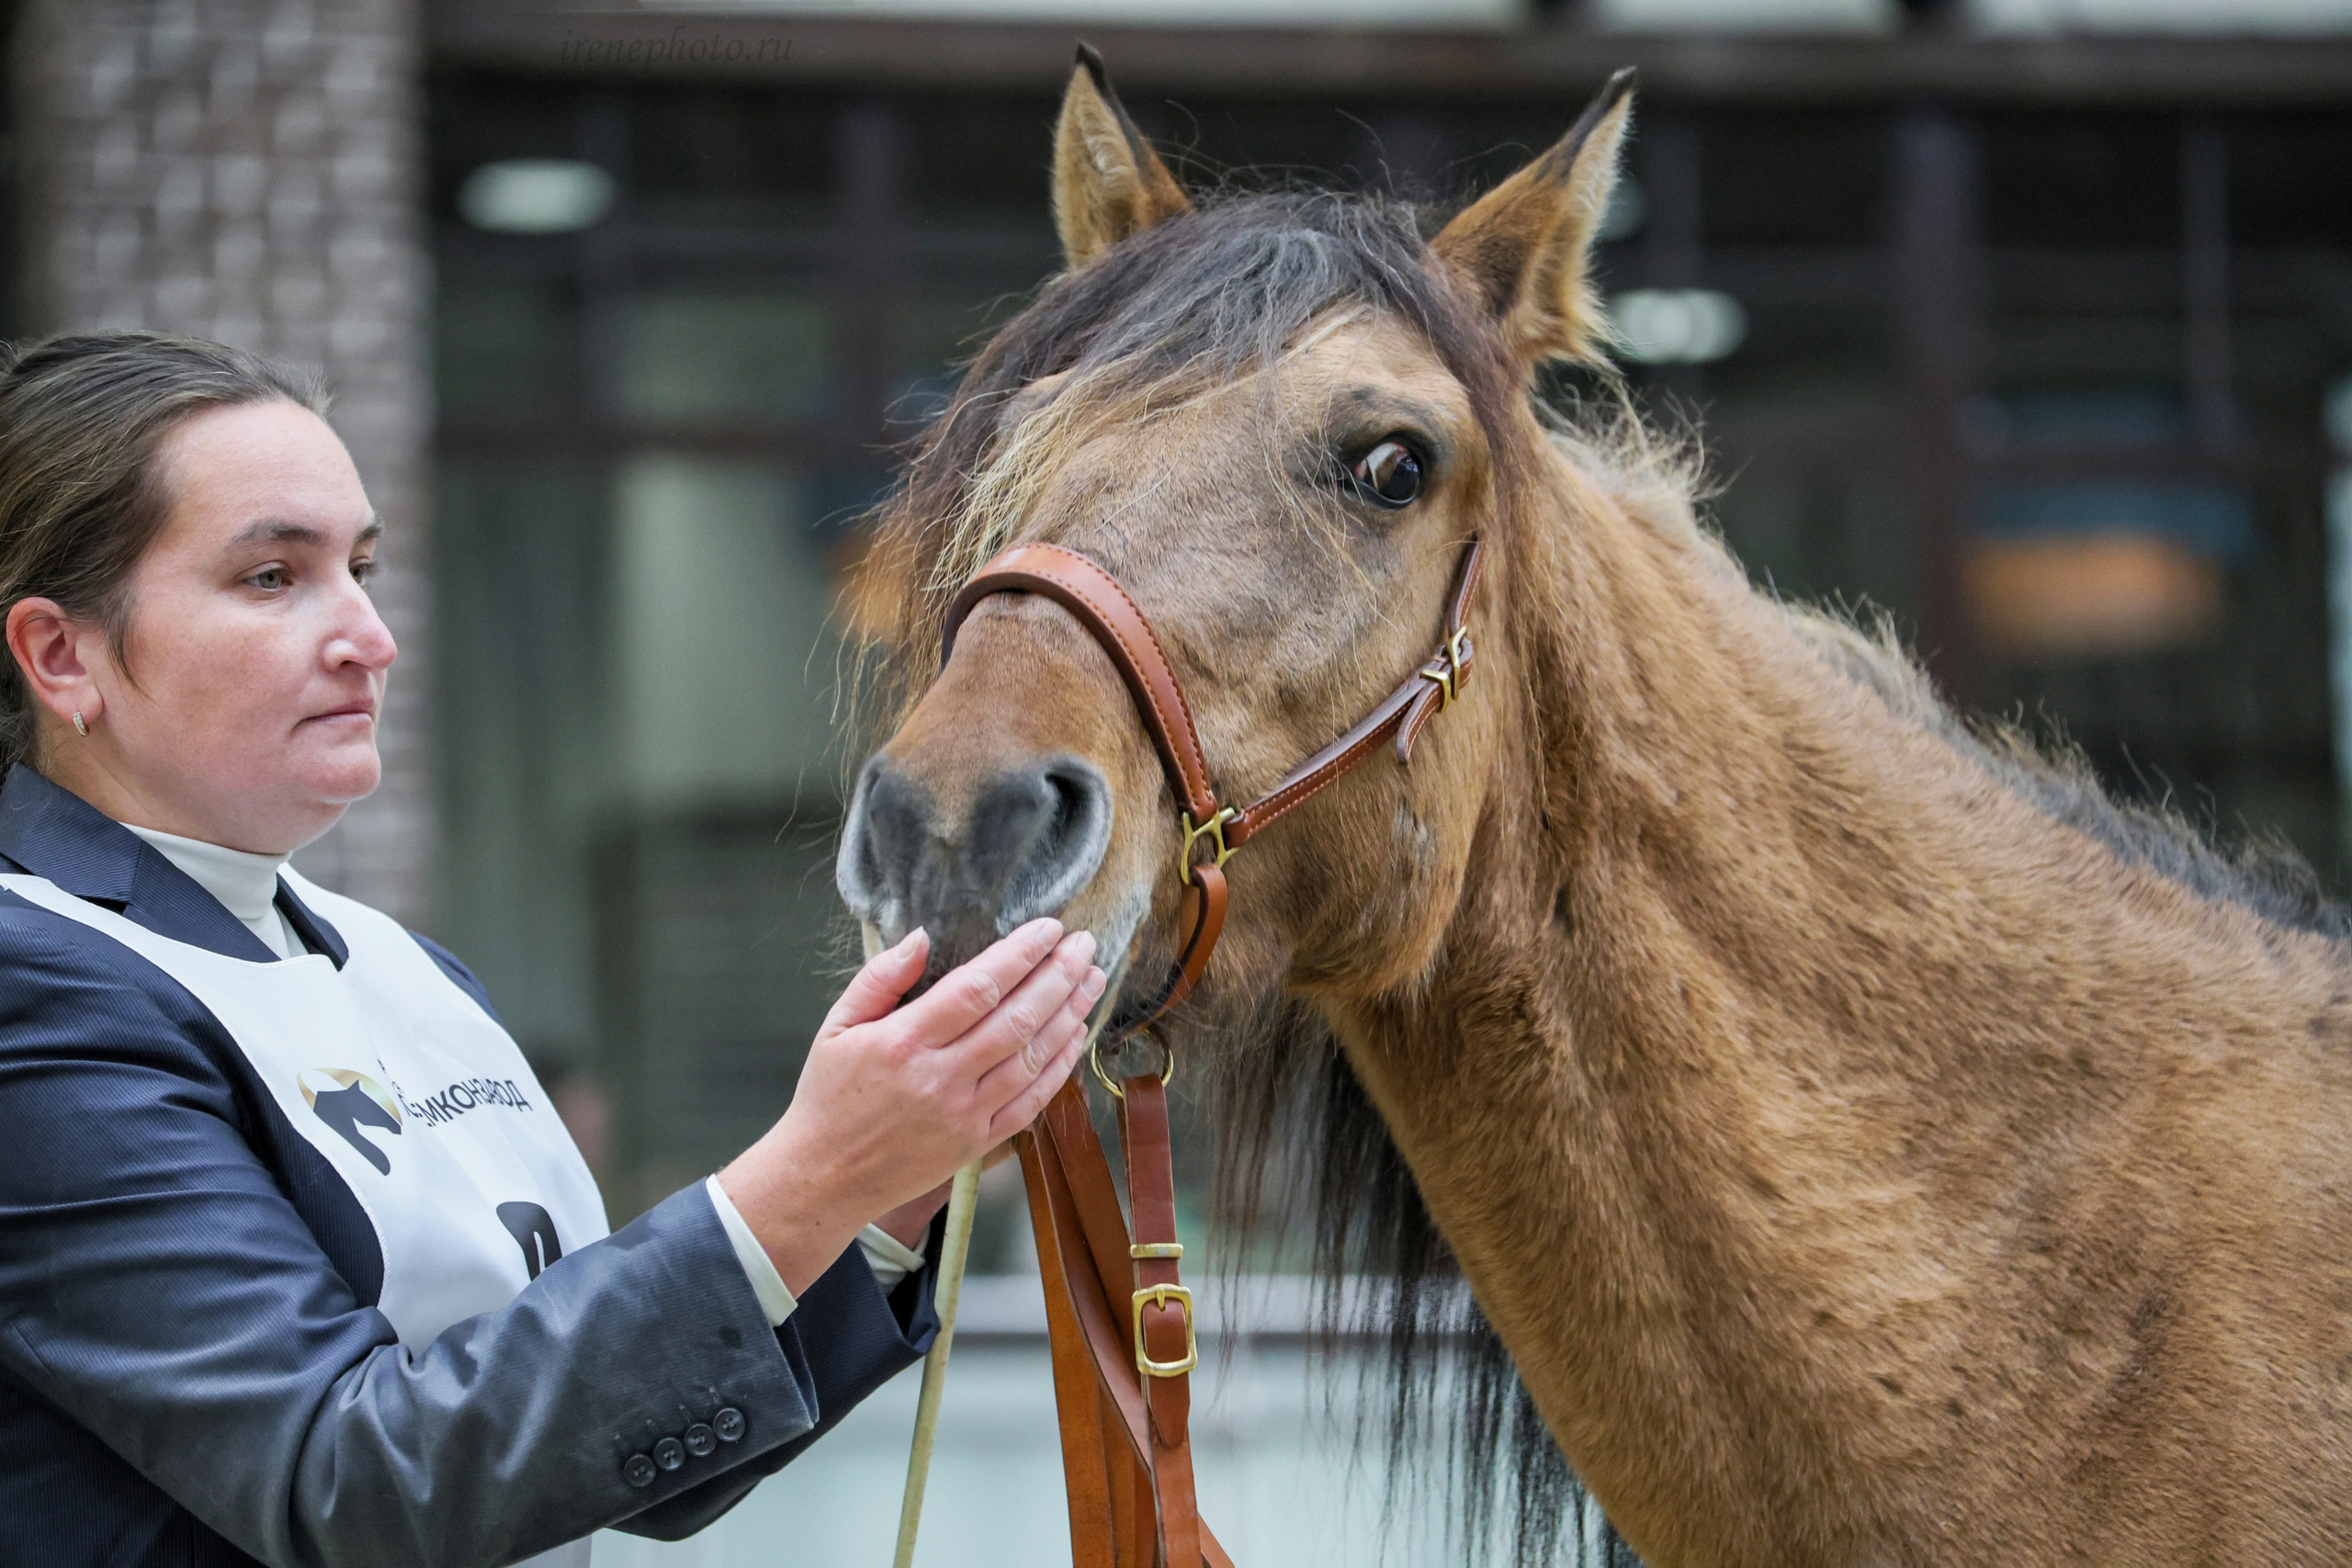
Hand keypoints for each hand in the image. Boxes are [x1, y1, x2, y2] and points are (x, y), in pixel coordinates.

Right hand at [719, 919, 1104, 1294]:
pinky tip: (1076, 1035)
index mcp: (903, 1042)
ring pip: (1031, 1057)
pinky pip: (1031, 1101)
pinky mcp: (977, 1142)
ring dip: (1069, 1015)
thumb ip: (879, 978)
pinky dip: (1059, 1066)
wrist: (824, 1178)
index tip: (1048, 928)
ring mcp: (963, 1114)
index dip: (1020, 954)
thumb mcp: (836, 1027)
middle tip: (1084, 944)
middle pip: (1016, 1018)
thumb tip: (922, 937)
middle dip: (1058, 976)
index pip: (977, 987)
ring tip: (1092, 980)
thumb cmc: (828, 1096)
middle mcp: (939, 1078)